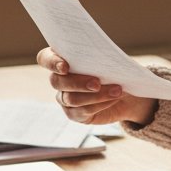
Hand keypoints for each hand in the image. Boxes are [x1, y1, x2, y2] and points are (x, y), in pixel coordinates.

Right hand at [37, 47, 156, 126]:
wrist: (125, 92)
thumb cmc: (114, 69)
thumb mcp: (109, 59)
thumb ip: (99, 57)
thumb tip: (104, 58)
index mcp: (62, 59)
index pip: (45, 58)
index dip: (51, 62)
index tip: (65, 67)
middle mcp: (59, 79)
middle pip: (57, 81)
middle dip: (78, 83)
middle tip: (97, 83)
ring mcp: (64, 98)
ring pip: (71, 99)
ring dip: (96, 95)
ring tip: (116, 91)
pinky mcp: (74, 114)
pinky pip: (82, 111)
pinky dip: (99, 105)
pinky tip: (113, 99)